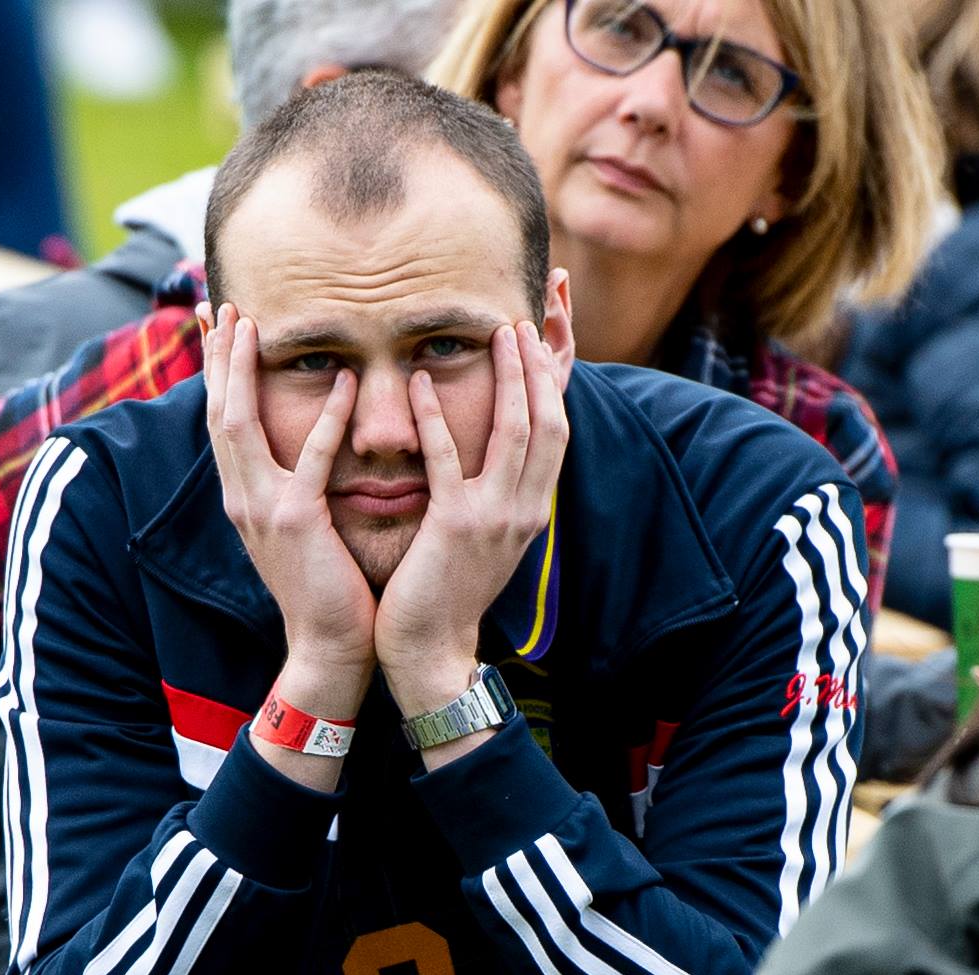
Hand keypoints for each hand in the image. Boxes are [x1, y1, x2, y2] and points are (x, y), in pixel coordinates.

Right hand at [203, 302, 374, 682]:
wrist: (329, 646)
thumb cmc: (326, 589)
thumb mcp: (299, 529)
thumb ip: (293, 487)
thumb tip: (300, 452)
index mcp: (244, 498)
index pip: (223, 422)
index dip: (215, 373)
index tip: (216, 326)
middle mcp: (242, 498)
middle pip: (217, 411)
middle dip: (216, 357)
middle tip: (221, 305)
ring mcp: (263, 510)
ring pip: (239, 425)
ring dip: (241, 371)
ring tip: (251, 324)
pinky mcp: (296, 524)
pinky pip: (311, 461)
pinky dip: (326, 420)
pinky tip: (343, 382)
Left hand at [377, 322, 567, 714]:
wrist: (432, 651)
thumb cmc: (447, 594)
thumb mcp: (484, 541)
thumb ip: (493, 497)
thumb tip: (494, 461)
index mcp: (530, 510)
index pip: (555, 434)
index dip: (553, 384)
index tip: (541, 342)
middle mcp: (523, 509)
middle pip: (548, 421)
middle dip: (541, 366)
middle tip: (525, 320)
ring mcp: (495, 518)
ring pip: (516, 431)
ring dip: (509, 377)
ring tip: (496, 333)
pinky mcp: (457, 527)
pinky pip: (448, 460)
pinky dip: (438, 418)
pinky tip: (423, 383)